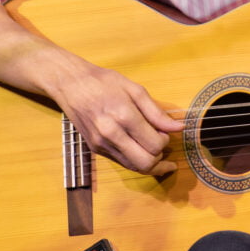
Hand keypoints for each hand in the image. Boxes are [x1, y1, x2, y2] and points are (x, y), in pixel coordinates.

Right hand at [48, 62, 184, 175]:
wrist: (71, 85)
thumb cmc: (105, 82)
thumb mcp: (135, 90)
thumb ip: (157, 112)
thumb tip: (178, 127)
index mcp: (123, 116)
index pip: (155, 144)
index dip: (166, 141)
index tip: (166, 132)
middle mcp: (111, 134)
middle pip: (145, 163)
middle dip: (160, 159)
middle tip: (164, 148)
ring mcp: (101, 144)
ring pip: (133, 167)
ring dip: (149, 163)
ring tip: (157, 152)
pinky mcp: (95, 149)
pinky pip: (121, 162)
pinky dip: (135, 160)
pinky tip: (140, 149)